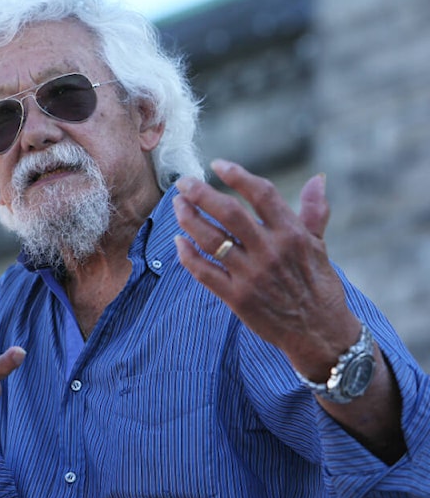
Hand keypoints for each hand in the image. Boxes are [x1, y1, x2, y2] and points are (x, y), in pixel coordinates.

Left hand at [172, 159, 358, 378]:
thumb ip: (313, 212)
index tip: (217, 165)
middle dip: (201, 194)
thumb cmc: (319, 285)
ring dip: (189, 219)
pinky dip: (187, 255)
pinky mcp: (237, 297)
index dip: (237, 175)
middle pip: (229, 213)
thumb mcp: (320, 247)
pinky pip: (204, 272)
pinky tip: (178, 241)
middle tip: (184, 184)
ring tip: (177, 206)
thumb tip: (317, 180)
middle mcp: (270, 251)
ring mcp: (251, 275)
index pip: (261, 194)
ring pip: (211, 240)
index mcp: (291, 234)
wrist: (320, 333)